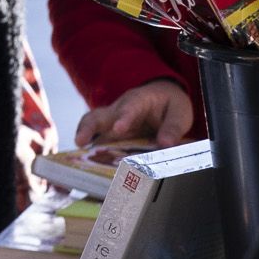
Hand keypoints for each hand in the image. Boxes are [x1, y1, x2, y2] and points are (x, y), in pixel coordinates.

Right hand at [74, 79, 193, 146]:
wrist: (161, 97)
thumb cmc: (169, 104)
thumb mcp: (179, 112)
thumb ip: (172, 128)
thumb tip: (166, 145)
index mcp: (138, 100)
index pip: (129, 108)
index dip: (123, 118)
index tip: (118, 129)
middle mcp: (119, 109)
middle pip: (99, 115)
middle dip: (88, 127)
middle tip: (80, 141)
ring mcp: (112, 120)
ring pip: (92, 125)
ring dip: (84, 137)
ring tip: (79, 153)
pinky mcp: (110, 131)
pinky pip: (97, 137)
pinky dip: (91, 148)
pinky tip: (87, 162)